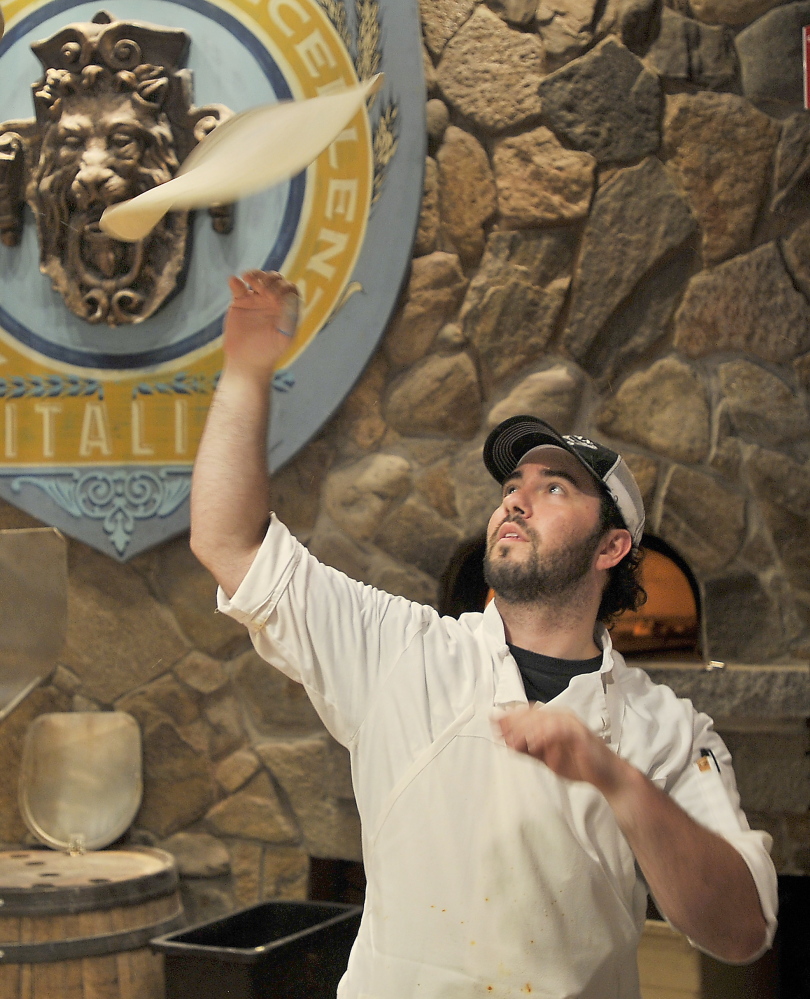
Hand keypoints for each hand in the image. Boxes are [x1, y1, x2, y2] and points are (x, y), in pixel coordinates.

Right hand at [223, 270, 299, 378]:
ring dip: (255, 274)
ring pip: (258, 278)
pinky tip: (235, 282)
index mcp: (286, 309)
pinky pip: (239, 286)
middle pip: (275, 280)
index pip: (289, 289)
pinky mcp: (240, 302)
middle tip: (263, 290)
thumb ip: (289, 318)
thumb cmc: (268, 352)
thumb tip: (291, 297)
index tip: (274, 297)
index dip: (283, 287)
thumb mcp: (283, 337)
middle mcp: (273, 302)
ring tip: (249, 278)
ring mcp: (256, 300)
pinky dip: (236, 282)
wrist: (246, 361)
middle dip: (270, 280)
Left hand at [497, 706, 627, 793]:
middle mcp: (561, 717)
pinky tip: (534, 744)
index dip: (510, 717)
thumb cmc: (577, 763)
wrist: (605, 775)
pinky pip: (559, 730)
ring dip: (526, 730)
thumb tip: (505, 741)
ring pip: (543, 721)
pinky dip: (545, 736)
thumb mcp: (546, 757)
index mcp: (553, 719)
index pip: (527, 714)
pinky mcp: (579, 733)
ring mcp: (571, 723)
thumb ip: (527, 749)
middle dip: (514, 723)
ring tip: (513, 742)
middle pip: (532, 715)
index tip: (493, 723)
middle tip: (499, 733)